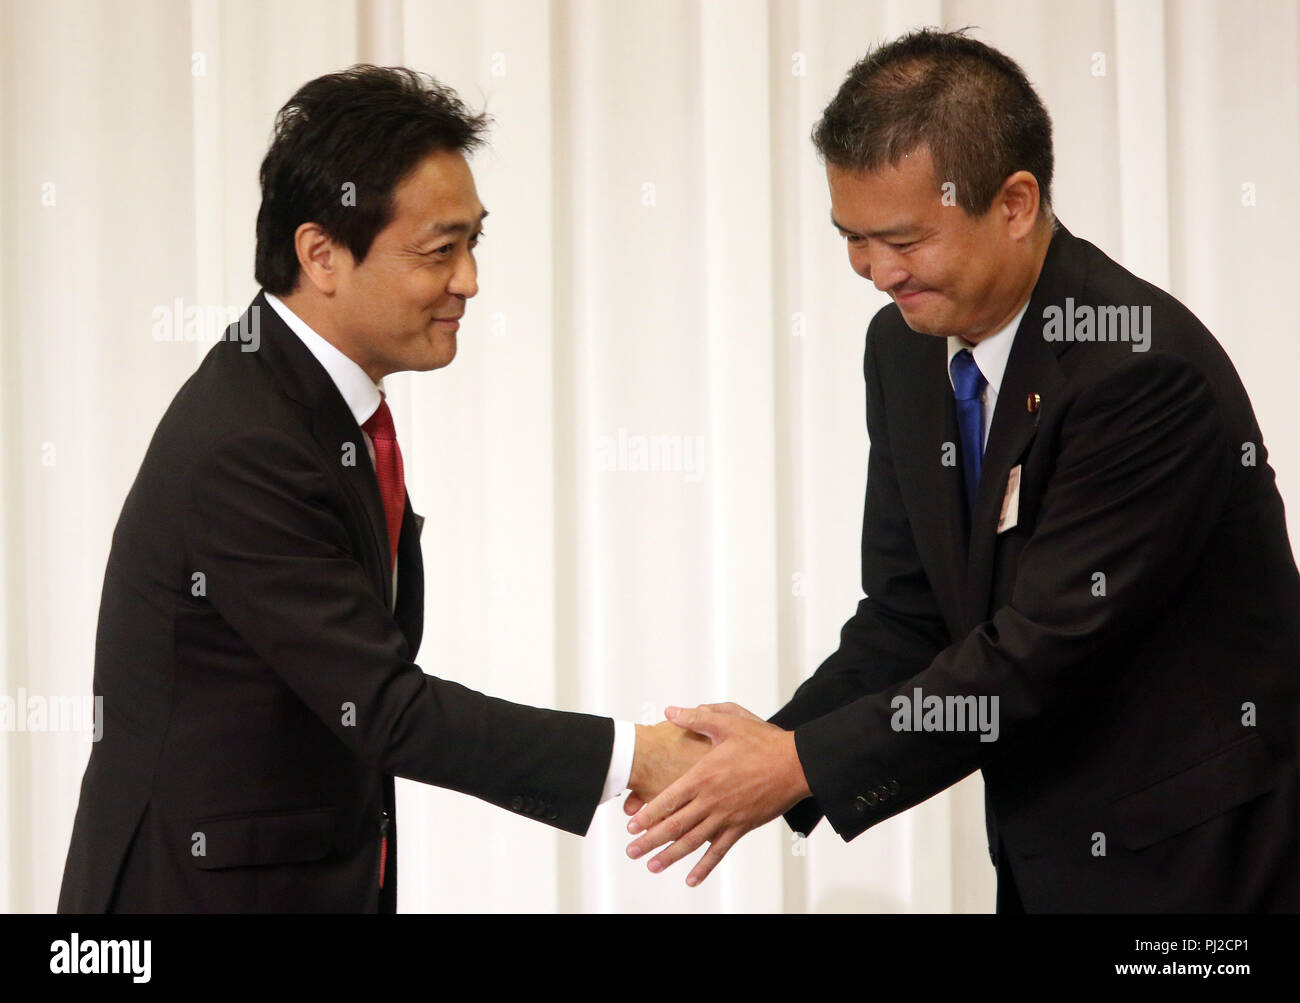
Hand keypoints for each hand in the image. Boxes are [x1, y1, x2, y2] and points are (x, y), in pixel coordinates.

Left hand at [625, 703, 810, 885]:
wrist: (795, 764)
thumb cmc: (763, 742)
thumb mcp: (729, 721)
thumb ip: (696, 718)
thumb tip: (669, 711)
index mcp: (704, 775)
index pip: (669, 800)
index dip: (648, 814)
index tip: (631, 825)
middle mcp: (712, 800)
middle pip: (675, 825)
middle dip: (650, 841)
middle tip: (631, 852)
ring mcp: (727, 816)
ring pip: (693, 842)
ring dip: (671, 856)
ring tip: (652, 867)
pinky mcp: (742, 826)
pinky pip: (719, 851)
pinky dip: (705, 867)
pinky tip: (692, 879)